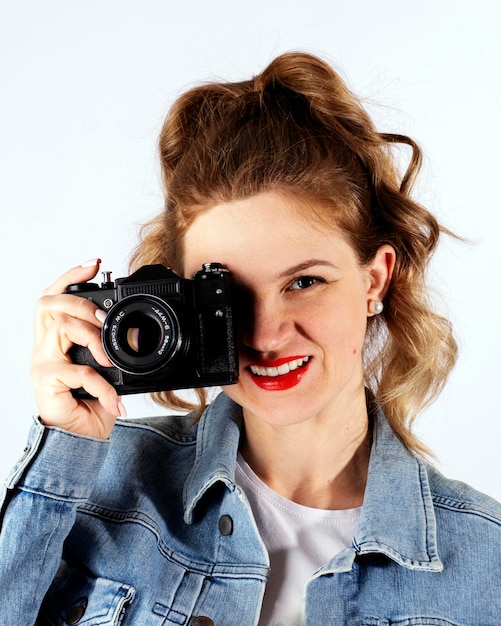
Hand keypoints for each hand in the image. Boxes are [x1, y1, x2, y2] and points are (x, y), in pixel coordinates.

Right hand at [30, 259, 125, 438]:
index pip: (54, 298)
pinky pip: (80, 371)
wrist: (80, 439)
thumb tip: (131, 333)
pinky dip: (104, 386)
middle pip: (49, 304)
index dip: (70, 277)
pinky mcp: (47, 381)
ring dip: (93, 339)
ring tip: (109, 359)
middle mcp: (45, 347)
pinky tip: (115, 400)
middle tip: (104, 318)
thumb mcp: (104, 371)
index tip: (94, 264)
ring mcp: (43, 363)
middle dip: (81, 304)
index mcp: (56, 340)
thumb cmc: (91, 404)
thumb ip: (107, 349)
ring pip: (63, 328)